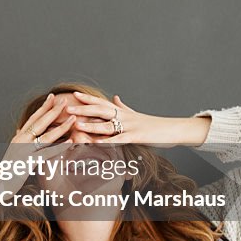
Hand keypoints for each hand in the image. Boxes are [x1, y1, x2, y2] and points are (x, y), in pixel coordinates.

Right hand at [0, 94, 75, 204]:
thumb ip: (17, 140)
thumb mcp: (11, 152)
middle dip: (53, 110)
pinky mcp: (28, 163)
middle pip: (39, 122)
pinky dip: (59, 147)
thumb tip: (20, 130)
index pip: (32, 118)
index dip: (43, 107)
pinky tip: (70, 143)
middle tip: (64, 100)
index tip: (52, 97)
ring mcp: (24, 151)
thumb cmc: (5, 171)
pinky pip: (46, 153)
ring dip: (60, 127)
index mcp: (18, 138)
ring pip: (45, 136)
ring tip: (72, 119)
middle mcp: (20, 141)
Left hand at [68, 91, 209, 146]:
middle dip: (83, 109)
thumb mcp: (135, 114)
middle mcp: (124, 116)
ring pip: (107, 125)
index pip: (102, 102)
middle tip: (66, 108)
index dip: (87, 98)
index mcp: (122, 111)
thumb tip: (114, 96)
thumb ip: (123, 106)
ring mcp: (130, 126)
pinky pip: (119, 140)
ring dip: (91, 125)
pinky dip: (107, 142)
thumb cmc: (153, 124)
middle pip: (101, 110)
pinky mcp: (136, 137)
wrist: (173, 129)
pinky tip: (97, 145)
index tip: (73, 94)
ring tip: (76, 125)